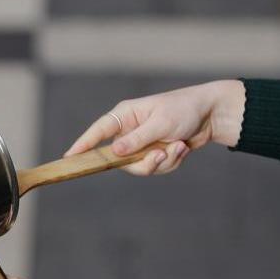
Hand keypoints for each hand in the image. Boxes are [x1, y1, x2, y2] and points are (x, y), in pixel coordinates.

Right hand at [64, 79, 245, 175]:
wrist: (210, 115)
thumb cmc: (184, 110)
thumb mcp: (160, 124)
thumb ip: (137, 140)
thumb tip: (114, 152)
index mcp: (125, 115)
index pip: (98, 131)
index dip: (83, 145)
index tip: (69, 158)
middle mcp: (130, 130)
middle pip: (121, 160)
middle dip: (144, 162)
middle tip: (161, 154)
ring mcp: (143, 143)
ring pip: (141, 167)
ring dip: (163, 161)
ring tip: (180, 146)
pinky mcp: (155, 153)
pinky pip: (157, 168)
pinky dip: (172, 161)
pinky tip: (183, 147)